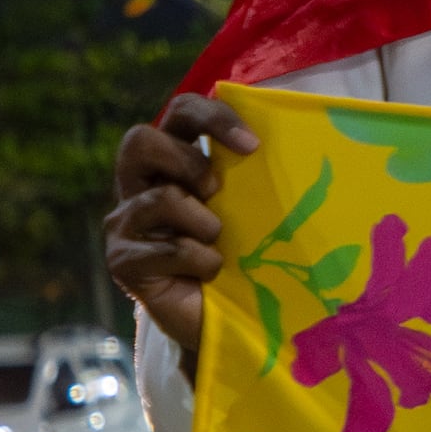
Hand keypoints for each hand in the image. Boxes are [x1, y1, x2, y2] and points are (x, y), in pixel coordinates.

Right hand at [103, 93, 258, 352]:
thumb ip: (258, 174)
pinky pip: (166, 249)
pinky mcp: (123, 260)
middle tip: (216, 192)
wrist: (227, 318)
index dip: (212, 117)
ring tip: (219, 243)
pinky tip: (210, 273)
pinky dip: (201, 261)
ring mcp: (125, 222)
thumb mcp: (254, 207)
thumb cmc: (246, 255)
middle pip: (139, 140)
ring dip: (203, 223)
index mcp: (174, 160)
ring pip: (158, 198)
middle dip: (187, 162)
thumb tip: (308, 141)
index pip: (181, 112)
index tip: (253, 145)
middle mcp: (140, 184)